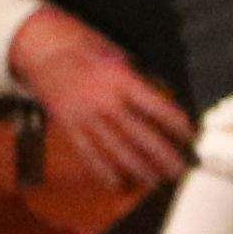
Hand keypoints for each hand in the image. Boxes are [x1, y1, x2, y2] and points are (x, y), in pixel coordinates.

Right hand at [8, 6, 191, 194]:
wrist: (42, 53)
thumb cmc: (84, 50)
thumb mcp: (116, 53)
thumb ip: (137, 77)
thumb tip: (163, 98)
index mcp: (119, 78)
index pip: (154, 105)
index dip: (174, 122)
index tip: (190, 134)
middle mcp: (103, 100)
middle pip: (139, 134)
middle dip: (162, 154)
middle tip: (180, 169)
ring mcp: (85, 116)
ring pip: (115, 148)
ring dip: (138, 168)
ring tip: (157, 180)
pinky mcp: (69, 126)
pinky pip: (88, 153)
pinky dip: (103, 171)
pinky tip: (118, 183)